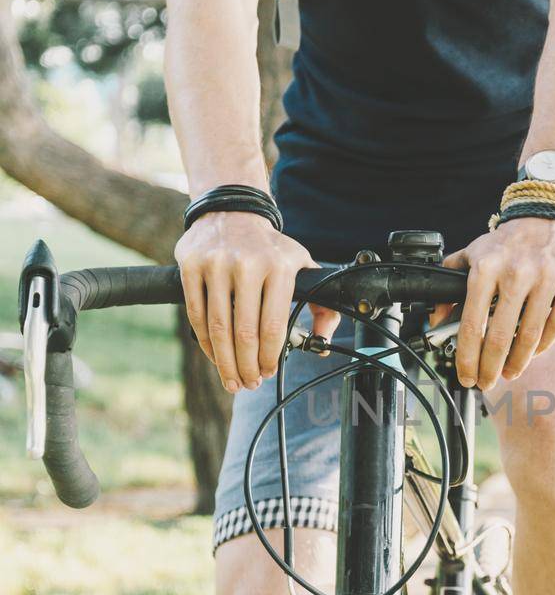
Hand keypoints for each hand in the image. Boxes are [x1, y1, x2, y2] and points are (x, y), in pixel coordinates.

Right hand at [175, 211, 338, 391]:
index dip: (269, 357)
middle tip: (249, 384)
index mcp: (279, 267)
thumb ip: (320, 303)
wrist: (233, 210)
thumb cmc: (270, 248)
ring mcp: (216, 265)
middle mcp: (247, 265)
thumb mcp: (302, 264)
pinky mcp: (191, 266)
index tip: (267, 372)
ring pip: (218, 329)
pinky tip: (214, 356)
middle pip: (244, 333)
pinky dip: (205, 342)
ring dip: (224, 362)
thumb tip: (323, 341)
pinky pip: (197, 314)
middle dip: (247, 366)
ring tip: (232, 379)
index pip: (273, 326)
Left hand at [432, 217, 554, 390]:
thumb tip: (434, 322)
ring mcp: (548, 273)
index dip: (467, 359)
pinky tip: (535, 352)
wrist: (549, 212)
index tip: (467, 377)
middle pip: (499, 337)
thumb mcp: (472, 255)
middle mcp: (515, 271)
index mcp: (485, 267)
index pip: (471, 324)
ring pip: (531, 334)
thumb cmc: (507, 242)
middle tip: (487, 383)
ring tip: (510, 372)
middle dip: (490, 369)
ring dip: (518, 362)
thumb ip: (448, 285)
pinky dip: (545, 343)